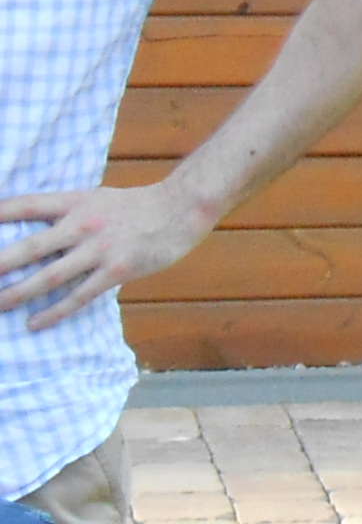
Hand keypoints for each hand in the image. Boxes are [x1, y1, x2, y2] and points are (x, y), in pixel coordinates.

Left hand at [0, 181, 219, 327]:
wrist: (181, 209)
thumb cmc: (135, 207)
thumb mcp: (96, 200)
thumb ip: (66, 215)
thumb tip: (32, 236)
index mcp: (75, 202)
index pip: (27, 205)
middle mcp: (83, 225)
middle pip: (30, 247)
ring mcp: (99, 250)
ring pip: (49, 277)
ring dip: (18, 293)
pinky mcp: (116, 271)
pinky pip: (78, 296)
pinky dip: (54, 312)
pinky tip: (34, 323)